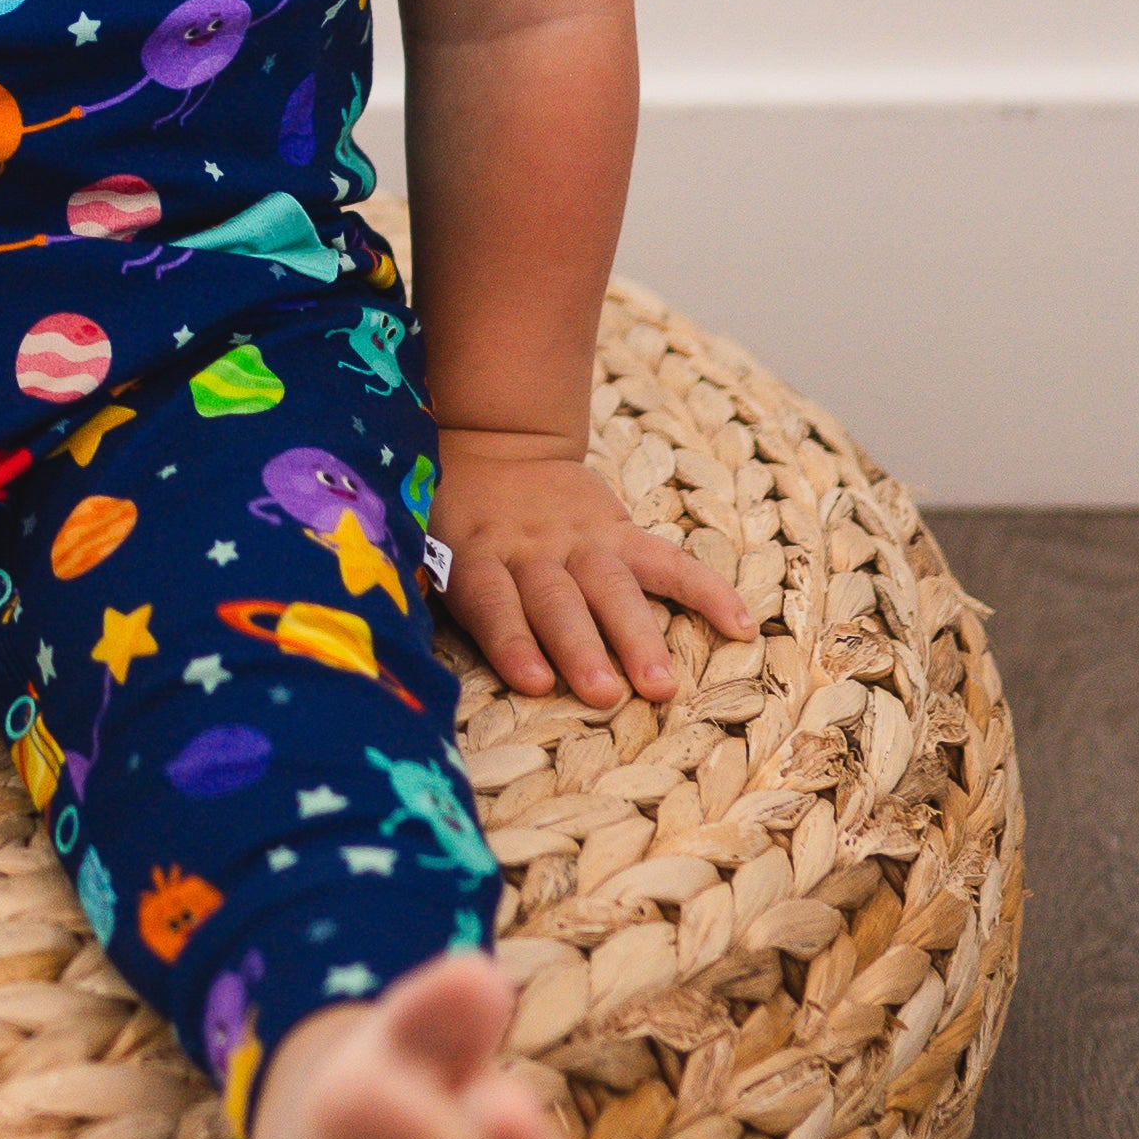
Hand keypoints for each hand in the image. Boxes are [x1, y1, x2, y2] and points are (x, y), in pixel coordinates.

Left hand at [430, 423, 751, 710]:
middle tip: (602, 693)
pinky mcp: (619, 531)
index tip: (531, 679)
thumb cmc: (451, 518)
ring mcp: (581, 541)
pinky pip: (669, 562)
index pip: (494, 602)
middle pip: (558, 602)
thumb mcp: (421, 542)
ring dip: (637, 635)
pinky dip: (708, 592)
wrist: (493, 445)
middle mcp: (532, 551)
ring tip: (659, 682)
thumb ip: (423, 588)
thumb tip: (396, 648)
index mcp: (476, 557)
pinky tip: (743, 627)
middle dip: (581, 648)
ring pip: (613, 587)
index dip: (511, 641)